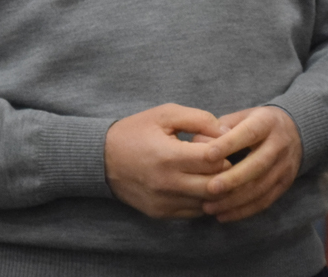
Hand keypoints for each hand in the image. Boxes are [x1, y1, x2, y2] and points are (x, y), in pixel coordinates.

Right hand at [105, 103, 230, 218]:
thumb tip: (227, 131)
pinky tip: (198, 183)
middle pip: (216, 185)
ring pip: (208, 202)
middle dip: (226, 170)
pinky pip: (194, 212)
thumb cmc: (135, 132)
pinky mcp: (160, 213)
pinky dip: (203, 199)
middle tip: (222, 157)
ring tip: (211, 171)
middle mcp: (167, 184)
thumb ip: (200, 119)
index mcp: (168, 156)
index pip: (214, 160)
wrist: (100, 159)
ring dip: (217, 188)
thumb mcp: (166, 114)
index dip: (224, 149)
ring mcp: (164, 202)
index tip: (222, 141)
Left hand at [198, 105, 302, 221]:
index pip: (249, 133)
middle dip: (233, 178)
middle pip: (258, 164)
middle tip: (209, 189)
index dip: (229, 144)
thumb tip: (197, 143)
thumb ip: (219, 128)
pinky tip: (223, 215)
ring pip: (261, 187)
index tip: (208, 156)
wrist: (295, 131)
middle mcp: (280, 144)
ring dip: (234, 200)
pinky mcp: (285, 184)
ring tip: (209, 207)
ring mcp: (285, 166)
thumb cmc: (257, 124)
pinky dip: (243, 211)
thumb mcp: (242, 117)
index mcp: (267, 122)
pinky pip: (264, 201)